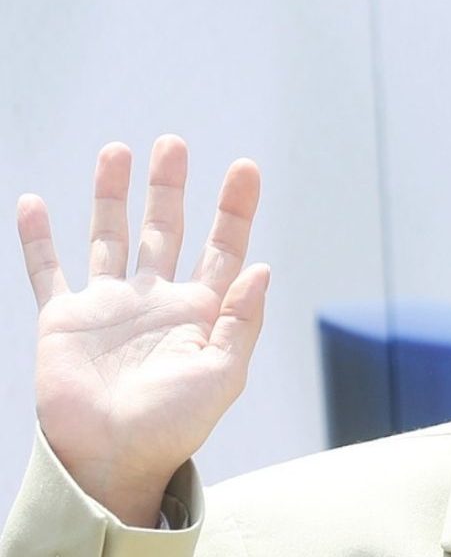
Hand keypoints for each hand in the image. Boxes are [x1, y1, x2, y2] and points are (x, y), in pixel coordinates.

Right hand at [15, 135, 269, 526]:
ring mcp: (109, 307)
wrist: (111, 459)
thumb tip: (263, 268)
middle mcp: (156, 301)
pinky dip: (39, 239)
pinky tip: (35, 202)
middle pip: (165, 230)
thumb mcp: (222, 374)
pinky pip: (49, 271)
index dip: (235, 209)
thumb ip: (241, 320)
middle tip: (174, 144)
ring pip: (110, 237)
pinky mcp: (64, 320)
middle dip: (170, 188)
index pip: (223, 248)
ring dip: (113, 196)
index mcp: (199, 312)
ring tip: (119, 151)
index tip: (245, 168)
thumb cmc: (174, 426)